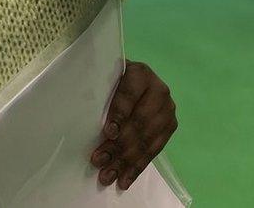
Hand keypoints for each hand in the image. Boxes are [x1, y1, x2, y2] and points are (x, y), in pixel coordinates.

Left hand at [90, 60, 177, 189]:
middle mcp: (159, 90)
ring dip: (126, 161)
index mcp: (140, 74)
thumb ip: (100, 93)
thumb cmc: (112, 81)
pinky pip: (154, 151)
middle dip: (118, 145)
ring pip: (146, 140)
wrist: (135, 82)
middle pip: (138, 122)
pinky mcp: (170, 127)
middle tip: (99, 161)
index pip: (129, 95)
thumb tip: (84, 121)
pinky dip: (137, 168)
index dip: (119, 114)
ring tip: (108, 175)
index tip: (108, 133)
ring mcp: (167, 110)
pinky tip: (125, 179)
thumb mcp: (106, 80)